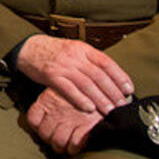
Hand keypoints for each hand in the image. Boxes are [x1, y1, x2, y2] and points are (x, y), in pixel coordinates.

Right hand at [16, 34, 132, 113]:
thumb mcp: (74, 49)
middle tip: (122, 105)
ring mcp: (63, 65)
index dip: (120, 76)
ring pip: (86, 84)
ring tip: (109, 110)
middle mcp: (75, 56)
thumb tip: (111, 77)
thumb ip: (90, 61)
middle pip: (99, 75)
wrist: (29, 48)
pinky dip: (80, 99)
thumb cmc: (54, 52)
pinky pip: (68, 89)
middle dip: (113, 92)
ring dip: (100, 98)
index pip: (106, 62)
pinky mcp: (51, 75)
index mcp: (83, 49)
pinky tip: (89, 108)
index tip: (129, 89)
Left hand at [26, 86, 102, 153]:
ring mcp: (71, 119)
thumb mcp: (62, 89)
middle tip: (57, 141)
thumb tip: (40, 120)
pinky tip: (76, 147)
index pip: (33, 120)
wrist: (107, 89)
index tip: (46, 130)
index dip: (38, 128)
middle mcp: (56, 109)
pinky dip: (73, 148)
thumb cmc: (82, 91)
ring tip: (65, 147)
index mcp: (47, 99)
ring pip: (58, 141)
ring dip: (61, 147)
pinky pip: (73, 144)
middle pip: (45, 134)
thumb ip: (50, 102)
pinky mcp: (86, 126)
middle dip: (50, 141)